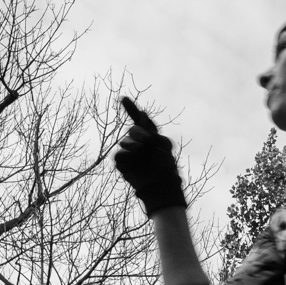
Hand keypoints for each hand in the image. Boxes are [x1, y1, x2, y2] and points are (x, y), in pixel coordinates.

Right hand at [113, 97, 185, 216]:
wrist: (160, 185)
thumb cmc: (165, 167)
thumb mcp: (163, 145)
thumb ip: (151, 131)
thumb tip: (141, 119)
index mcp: (151, 138)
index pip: (140, 121)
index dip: (131, 109)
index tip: (123, 99)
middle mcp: (139, 143)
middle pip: (133, 130)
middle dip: (140, 134)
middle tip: (147, 142)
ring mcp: (130, 153)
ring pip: (125, 142)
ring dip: (134, 146)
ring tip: (142, 154)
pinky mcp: (123, 164)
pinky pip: (119, 155)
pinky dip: (127, 156)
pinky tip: (134, 162)